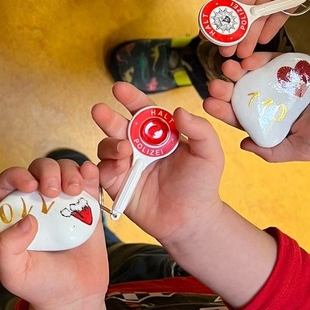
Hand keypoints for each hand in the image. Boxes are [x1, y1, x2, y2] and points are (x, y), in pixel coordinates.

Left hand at [0, 157, 107, 309]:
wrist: (74, 298)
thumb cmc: (40, 285)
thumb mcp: (13, 272)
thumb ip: (8, 247)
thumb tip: (26, 219)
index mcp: (14, 213)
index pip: (8, 182)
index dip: (16, 176)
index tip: (30, 185)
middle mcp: (38, 203)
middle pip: (39, 169)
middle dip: (47, 171)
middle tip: (54, 191)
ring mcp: (64, 202)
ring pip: (63, 169)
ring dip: (68, 171)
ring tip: (74, 191)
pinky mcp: (88, 205)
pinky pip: (88, 179)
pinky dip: (89, 171)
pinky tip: (89, 175)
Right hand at [92, 82, 224, 246]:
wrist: (191, 220)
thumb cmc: (201, 185)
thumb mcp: (209, 154)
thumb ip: (200, 130)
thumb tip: (178, 110)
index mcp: (159, 134)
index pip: (143, 111)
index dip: (131, 98)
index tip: (119, 89)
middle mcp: (139, 146)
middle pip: (118, 125)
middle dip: (107, 117)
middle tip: (99, 110)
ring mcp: (126, 164)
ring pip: (107, 146)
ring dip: (110, 144)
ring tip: (124, 150)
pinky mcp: (117, 184)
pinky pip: (104, 171)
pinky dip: (107, 166)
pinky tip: (119, 167)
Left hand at [204, 52, 309, 162]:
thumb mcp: (302, 149)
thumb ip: (273, 151)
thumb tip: (243, 146)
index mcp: (268, 120)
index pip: (239, 116)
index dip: (223, 110)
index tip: (208, 104)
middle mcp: (269, 100)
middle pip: (239, 93)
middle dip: (224, 89)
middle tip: (214, 86)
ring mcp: (277, 80)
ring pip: (249, 75)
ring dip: (235, 71)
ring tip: (228, 69)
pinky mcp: (288, 63)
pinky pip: (267, 59)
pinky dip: (255, 58)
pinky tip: (246, 61)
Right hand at [207, 0, 309, 57]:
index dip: (217, 10)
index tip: (208, 30)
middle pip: (241, 8)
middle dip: (232, 30)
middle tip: (224, 51)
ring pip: (259, 15)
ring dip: (249, 34)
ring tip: (240, 55)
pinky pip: (281, 14)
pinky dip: (271, 27)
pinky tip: (262, 42)